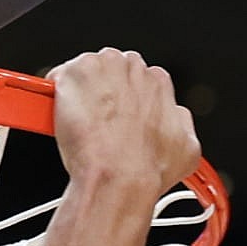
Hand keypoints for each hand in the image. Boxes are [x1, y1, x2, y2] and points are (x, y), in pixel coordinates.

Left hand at [49, 48, 198, 192]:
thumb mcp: (187, 149)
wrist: (119, 177)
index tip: (120, 115)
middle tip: (98, 120)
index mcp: (158, 83)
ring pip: (89, 70)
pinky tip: (63, 115)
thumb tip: (177, 119)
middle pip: (113, 69)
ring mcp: (104, 68)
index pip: (140, 79)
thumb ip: (182, 124)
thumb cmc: (147, 168)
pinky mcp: (77, 73)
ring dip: (84, 90)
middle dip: (105, 90)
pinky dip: (59, 92)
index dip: (127, 98)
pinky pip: (61, 75)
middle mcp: (133, 69)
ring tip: (81, 121)